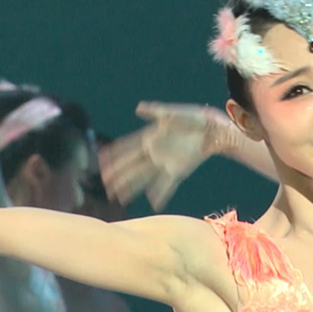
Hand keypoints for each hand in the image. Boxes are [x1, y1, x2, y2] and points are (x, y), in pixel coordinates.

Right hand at [98, 102, 241, 210]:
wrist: (213, 129)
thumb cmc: (193, 117)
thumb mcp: (172, 113)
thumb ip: (155, 111)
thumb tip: (138, 108)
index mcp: (150, 137)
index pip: (127, 148)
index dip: (113, 154)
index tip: (99, 160)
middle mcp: (154, 152)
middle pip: (132, 166)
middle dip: (118, 176)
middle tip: (104, 186)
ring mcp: (165, 163)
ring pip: (144, 178)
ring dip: (132, 188)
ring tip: (119, 198)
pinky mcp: (178, 171)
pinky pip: (167, 185)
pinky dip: (161, 194)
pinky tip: (153, 203)